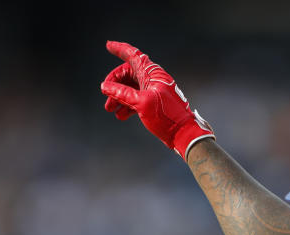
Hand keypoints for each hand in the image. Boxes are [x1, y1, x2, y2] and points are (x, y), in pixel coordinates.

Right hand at [100, 40, 214, 160]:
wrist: (183, 134)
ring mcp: (154, 91)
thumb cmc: (167, 117)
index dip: (120, 49)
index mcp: (153, 74)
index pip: (134, 56)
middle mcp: (153, 80)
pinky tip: (121, 115)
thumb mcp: (141, 103)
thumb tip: (106, 86)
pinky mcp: (154, 103)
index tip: (109, 45)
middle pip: (129, 75)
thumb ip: (122, 94)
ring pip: (131, 89)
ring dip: (119, 97)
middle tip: (106, 95)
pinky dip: (128, 106)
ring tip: (110, 109)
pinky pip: (137, 100)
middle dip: (115, 84)